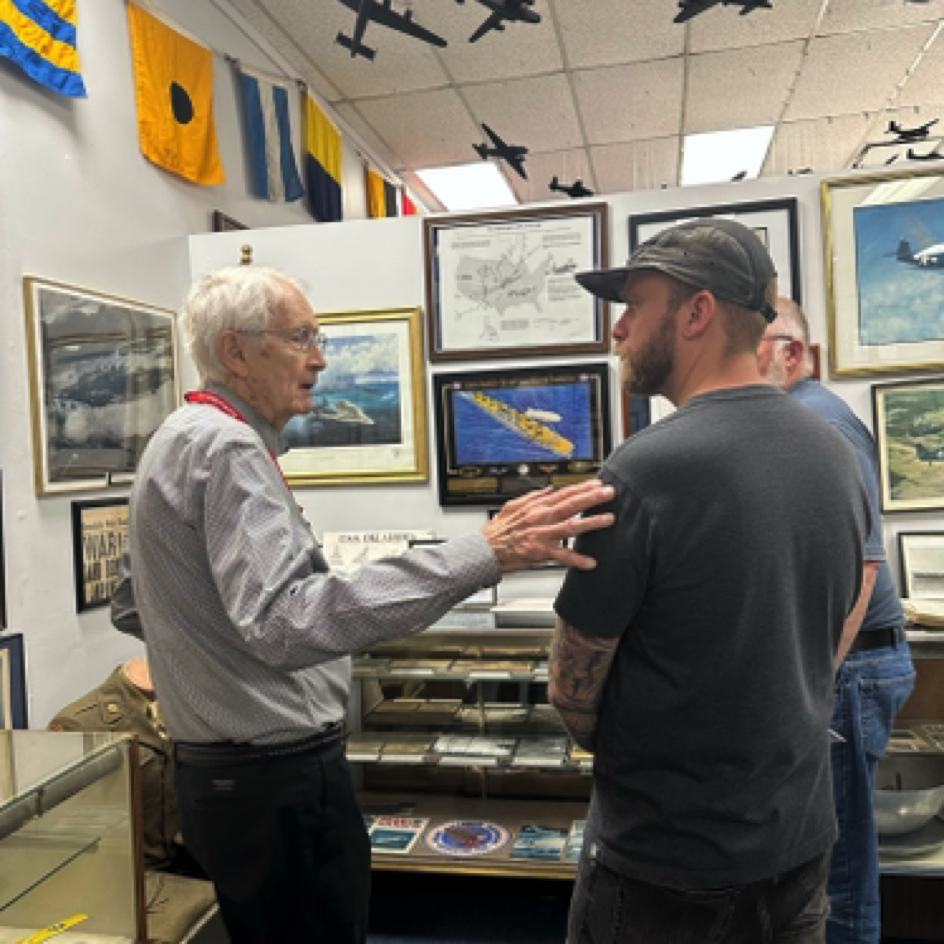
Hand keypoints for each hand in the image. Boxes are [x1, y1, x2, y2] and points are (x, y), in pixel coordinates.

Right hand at [482, 480, 614, 573]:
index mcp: (536, 506)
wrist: (485, 549)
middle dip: (592, 498)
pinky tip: (590, 562)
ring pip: (570, 527)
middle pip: (570, 505)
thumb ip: (533, 496)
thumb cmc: (499, 530)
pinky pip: (561, 556)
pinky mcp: (540, 552)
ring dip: (590, 523)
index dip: (583, 488)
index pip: (564, 493)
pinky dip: (576, 560)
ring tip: (608, 519)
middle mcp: (540, 518)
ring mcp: (541, 535)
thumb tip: (549, 489)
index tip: (598, 484)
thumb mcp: (514, 506)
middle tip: (609, 493)